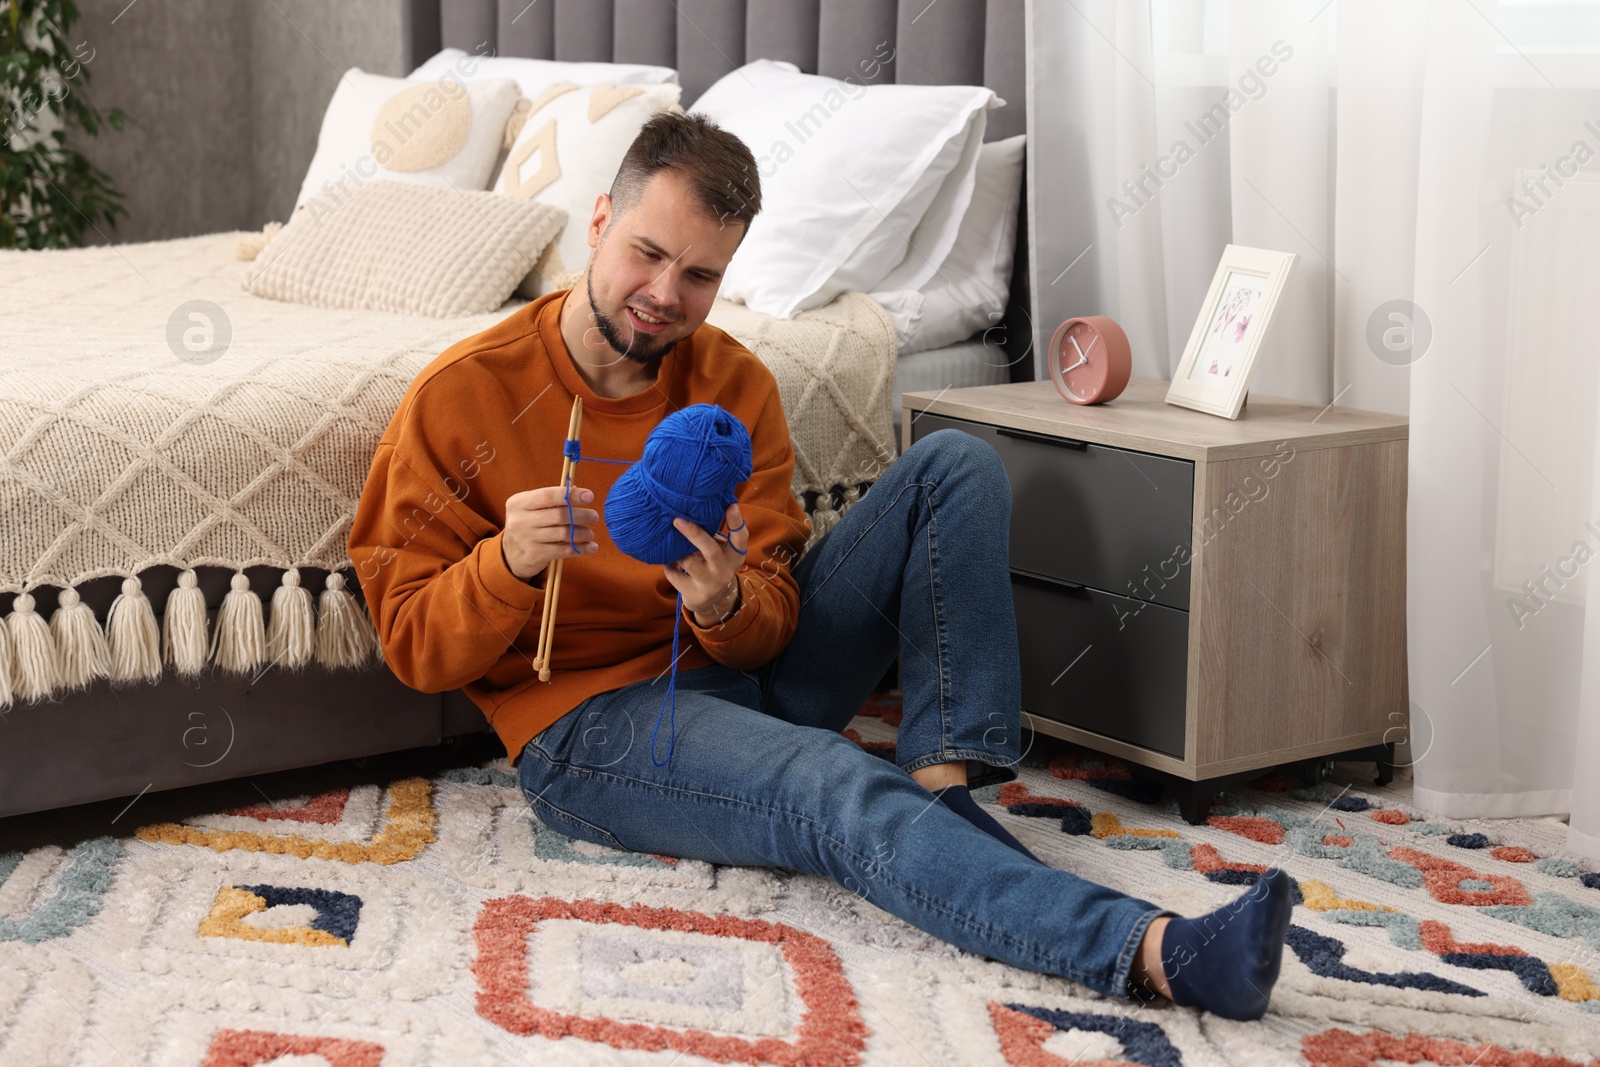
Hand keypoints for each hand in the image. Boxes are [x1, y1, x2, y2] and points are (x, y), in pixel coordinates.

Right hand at [501, 485, 599, 580]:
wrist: (512, 555)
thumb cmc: (529, 525)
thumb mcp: (532, 508)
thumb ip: (552, 499)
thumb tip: (580, 492)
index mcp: (518, 503)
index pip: (547, 496)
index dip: (570, 495)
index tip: (590, 496)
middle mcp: (519, 521)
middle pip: (558, 515)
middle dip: (581, 515)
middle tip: (594, 517)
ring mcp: (526, 539)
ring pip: (563, 533)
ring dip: (583, 533)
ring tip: (590, 533)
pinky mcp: (534, 555)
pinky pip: (563, 550)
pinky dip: (581, 548)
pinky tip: (591, 547)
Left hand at [665, 503, 748, 625]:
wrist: (714, 601)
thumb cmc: (716, 565)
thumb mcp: (724, 552)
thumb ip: (717, 534)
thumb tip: (701, 504)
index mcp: (735, 556)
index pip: (740, 538)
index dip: (736, 522)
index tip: (731, 505)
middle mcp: (725, 570)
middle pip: (711, 550)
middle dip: (694, 534)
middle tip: (677, 520)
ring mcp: (709, 584)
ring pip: (688, 562)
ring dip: (678, 552)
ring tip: (673, 546)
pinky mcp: (695, 594)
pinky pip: (674, 575)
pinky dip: (669, 565)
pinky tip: (670, 562)